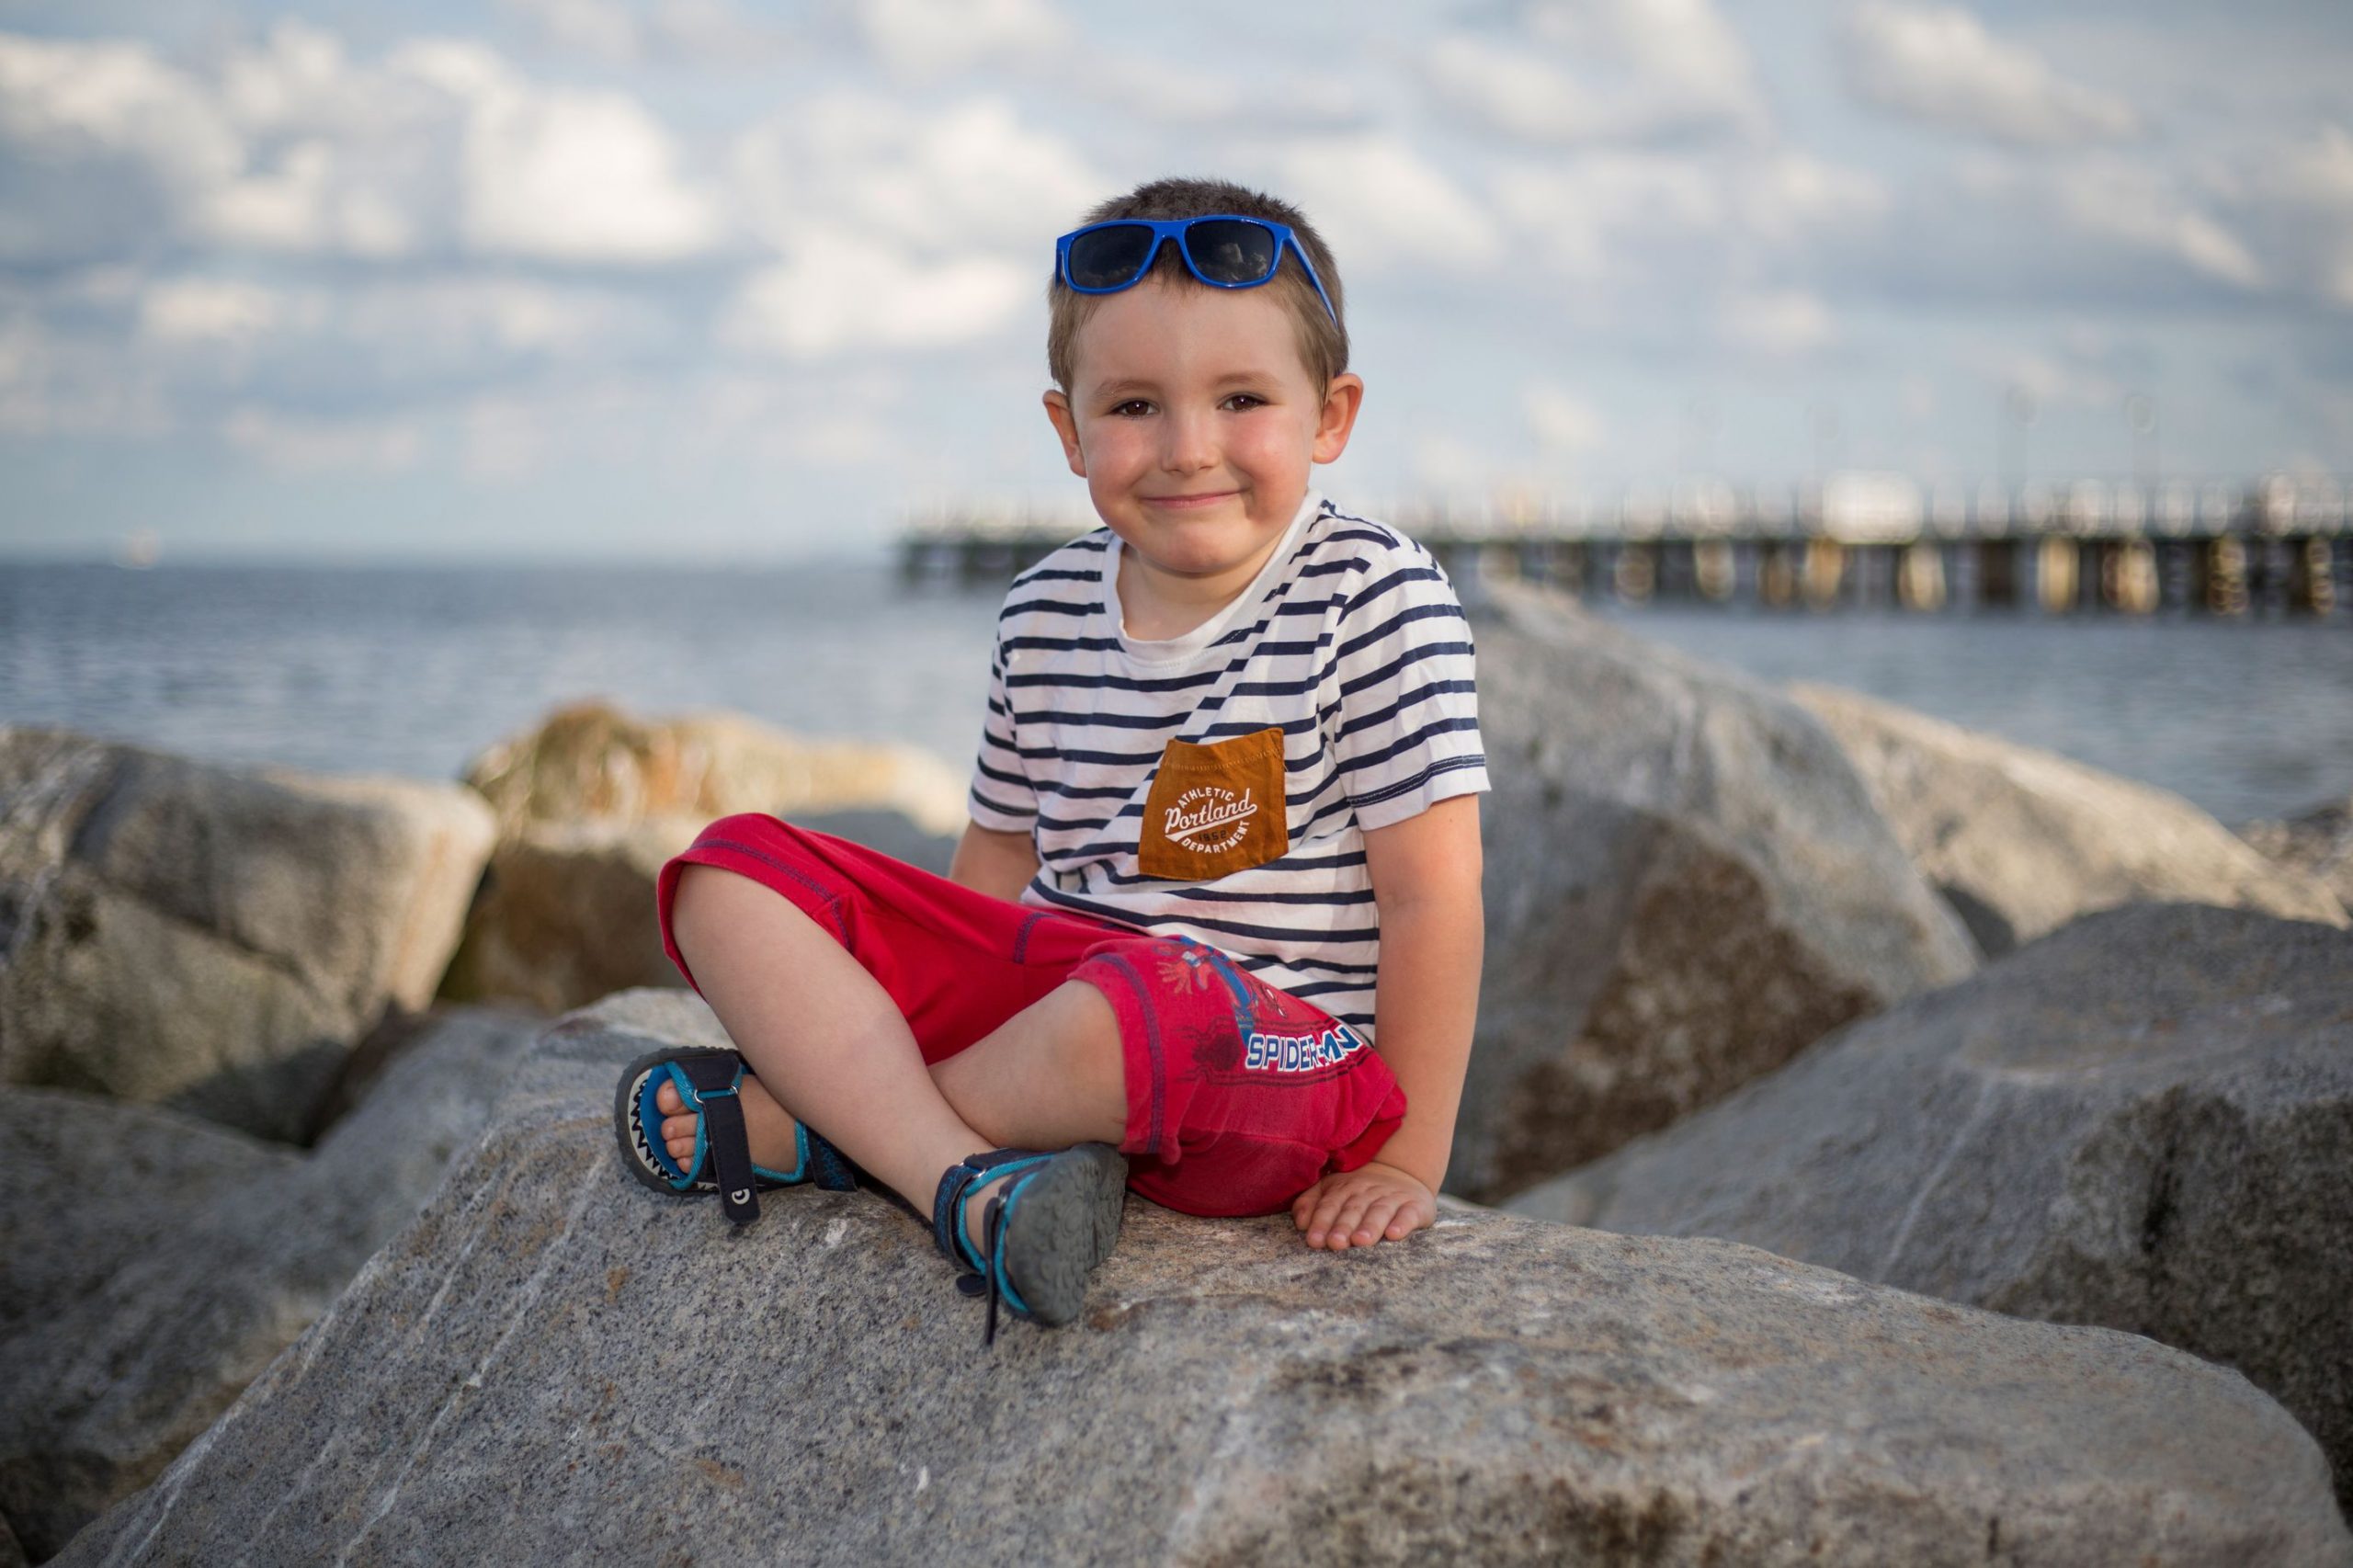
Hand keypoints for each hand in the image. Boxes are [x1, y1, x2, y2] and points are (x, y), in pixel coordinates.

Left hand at [1290, 1160, 1435, 1250]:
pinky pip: (1409, 1214)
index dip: (1321, 1222)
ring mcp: (1392, 1198)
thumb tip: (1299, 1222)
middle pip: (1353, 1210)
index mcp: (1343, 1188)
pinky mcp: (1415, 1206)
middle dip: (1343, 1227)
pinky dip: (1402, 1223)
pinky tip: (1394, 1234)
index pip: (1330, 1205)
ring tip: (1361, 1241)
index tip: (1314, 1240)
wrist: (1403, 1173)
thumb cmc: (1359, 1191)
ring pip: (1379, 1212)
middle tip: (1335, 1243)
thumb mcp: (1332, 1189)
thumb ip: (1311, 1203)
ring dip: (1370, 1226)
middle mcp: (1367, 1192)